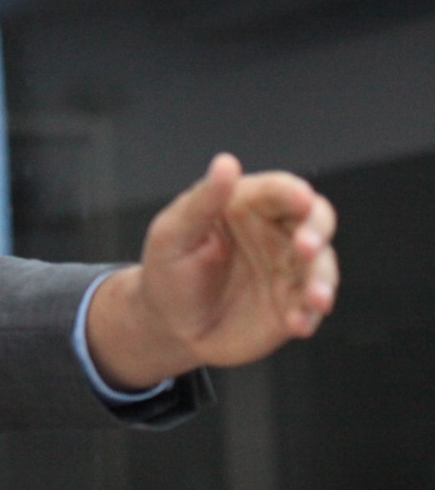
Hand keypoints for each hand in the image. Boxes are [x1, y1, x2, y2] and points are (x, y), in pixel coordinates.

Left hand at [86, 153, 338, 390]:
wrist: (167, 326)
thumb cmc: (167, 271)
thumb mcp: (171, 235)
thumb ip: (202, 201)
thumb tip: (226, 163)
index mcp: (244, 206)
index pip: (278, 190)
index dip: (292, 192)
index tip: (300, 200)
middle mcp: (273, 233)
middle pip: (314, 220)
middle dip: (317, 230)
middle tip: (305, 247)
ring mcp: (286, 270)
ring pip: (321, 265)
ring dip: (322, 280)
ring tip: (314, 298)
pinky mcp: (292, 304)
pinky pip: (311, 307)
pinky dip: (310, 314)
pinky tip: (298, 323)